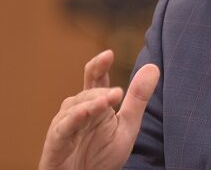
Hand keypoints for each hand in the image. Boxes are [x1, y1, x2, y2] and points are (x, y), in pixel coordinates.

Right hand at [39, 50, 159, 169]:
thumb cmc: (101, 156)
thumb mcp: (127, 126)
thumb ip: (138, 98)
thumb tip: (153, 66)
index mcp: (95, 104)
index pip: (95, 78)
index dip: (99, 65)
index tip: (109, 54)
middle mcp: (77, 110)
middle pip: (86, 93)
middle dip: (99, 90)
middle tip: (118, 93)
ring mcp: (65, 125)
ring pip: (74, 107)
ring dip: (91, 102)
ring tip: (108, 100)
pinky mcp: (56, 142)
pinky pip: (63, 128)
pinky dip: (73, 119)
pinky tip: (85, 113)